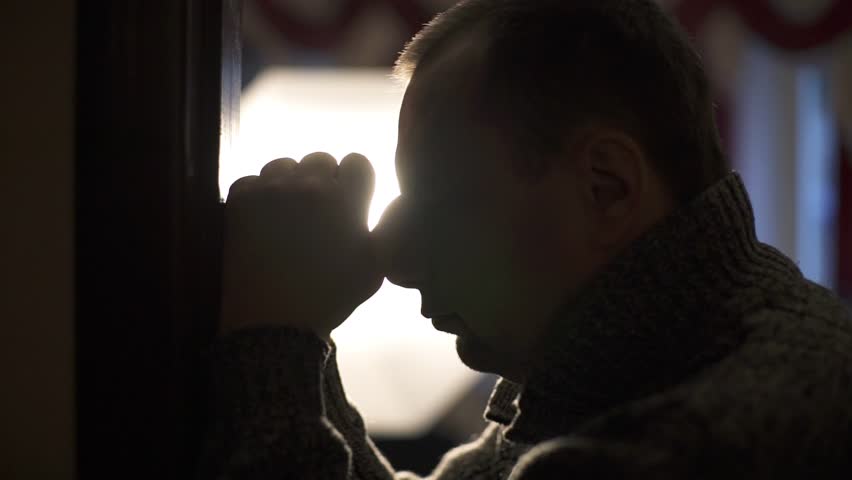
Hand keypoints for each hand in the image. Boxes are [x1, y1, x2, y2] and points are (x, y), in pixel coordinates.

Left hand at [220, 152, 382, 337]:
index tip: (349, 201)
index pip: (357, 161)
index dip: (355, 182)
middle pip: (320, 159)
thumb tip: (394, 202)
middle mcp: (309, 185)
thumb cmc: (330, 297)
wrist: (273, 321)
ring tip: (288, 214)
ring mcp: (271, 189)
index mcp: (346, 199)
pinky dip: (258, 196)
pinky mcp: (240, 199)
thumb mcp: (375, 267)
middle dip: (323, 180)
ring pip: (284, 165)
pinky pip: (252, 180)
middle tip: (319, 212)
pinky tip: (263, 221)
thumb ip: (386, 229)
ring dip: (289, 183)